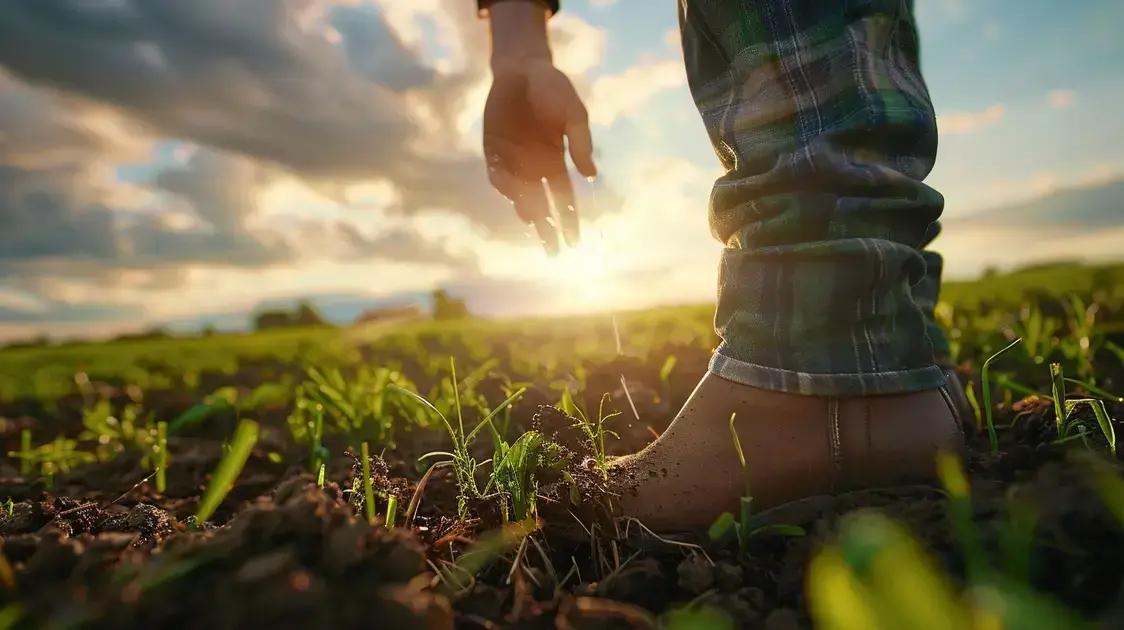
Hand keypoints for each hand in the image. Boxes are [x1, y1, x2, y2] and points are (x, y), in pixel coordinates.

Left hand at [483, 58, 596, 253]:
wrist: (520, 68)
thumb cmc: (552, 88)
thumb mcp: (573, 112)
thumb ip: (581, 142)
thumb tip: (592, 175)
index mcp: (557, 161)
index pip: (564, 199)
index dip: (569, 222)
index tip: (575, 244)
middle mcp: (534, 167)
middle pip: (542, 205)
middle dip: (547, 229)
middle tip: (552, 252)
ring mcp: (512, 160)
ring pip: (518, 194)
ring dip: (526, 209)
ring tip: (534, 220)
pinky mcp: (493, 150)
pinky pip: (496, 174)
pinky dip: (503, 185)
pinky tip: (510, 192)